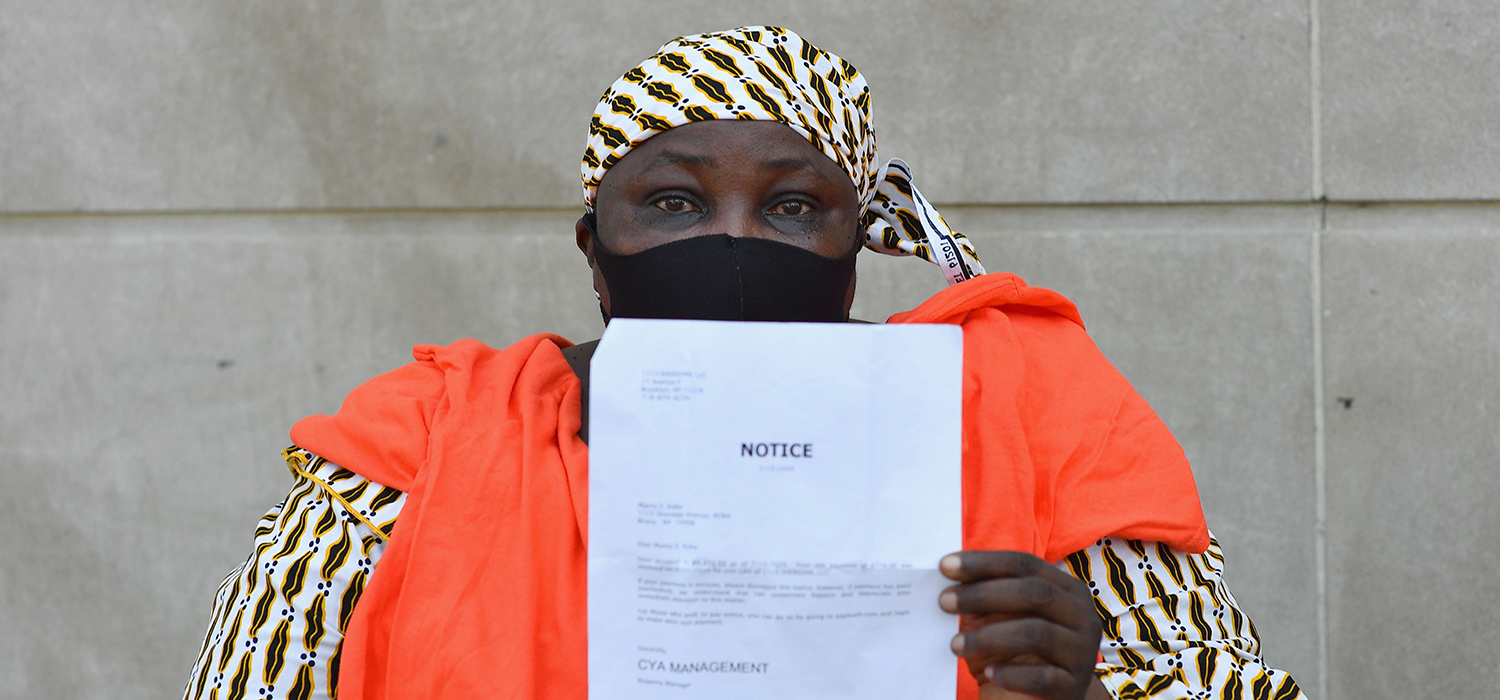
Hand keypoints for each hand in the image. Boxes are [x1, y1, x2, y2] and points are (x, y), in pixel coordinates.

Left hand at [938, 551, 1103, 699]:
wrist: (1035, 698)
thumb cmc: (1013, 650)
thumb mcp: (997, 618)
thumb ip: (982, 595)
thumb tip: (949, 572)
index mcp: (1067, 589)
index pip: (1025, 565)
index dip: (985, 562)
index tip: (945, 565)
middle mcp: (1083, 616)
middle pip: (1035, 593)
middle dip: (984, 594)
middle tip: (944, 600)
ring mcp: (1082, 653)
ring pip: (1037, 633)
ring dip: (989, 636)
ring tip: (955, 645)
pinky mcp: (1073, 687)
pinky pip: (1042, 678)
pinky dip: (1012, 675)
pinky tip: (989, 673)